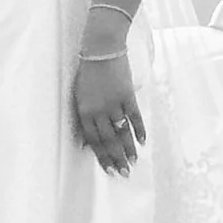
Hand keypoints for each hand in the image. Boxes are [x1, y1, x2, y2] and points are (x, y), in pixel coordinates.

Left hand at [70, 45, 144, 175]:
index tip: (110, 170)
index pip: (94, 140)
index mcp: (85, 111)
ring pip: (122, 132)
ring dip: (128, 148)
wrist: (101, 48)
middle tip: (124, 174)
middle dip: (117, 158)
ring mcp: (114, 103)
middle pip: (108, 140)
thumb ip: (85, 118)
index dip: (102, 157)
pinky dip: (139, 130)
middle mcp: (99, 110)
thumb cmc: (88, 72)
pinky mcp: (127, 95)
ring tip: (134, 162)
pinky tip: (142, 142)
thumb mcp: (80, 95)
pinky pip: (134, 117)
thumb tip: (85, 142)